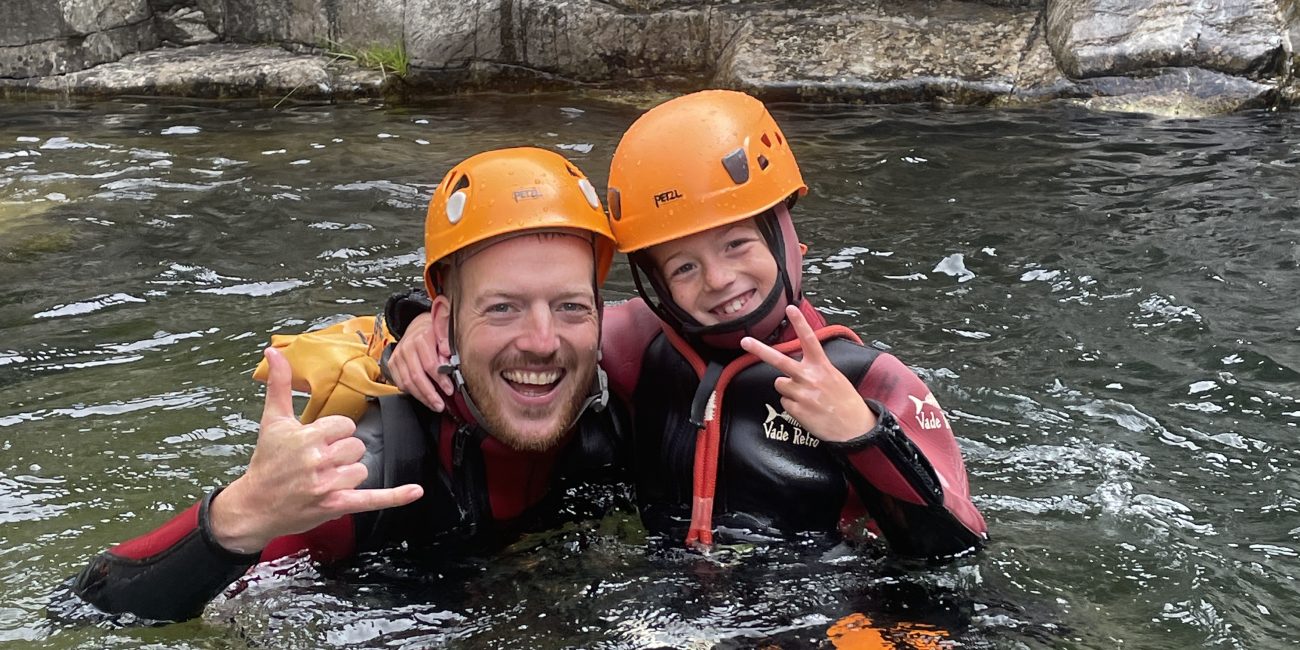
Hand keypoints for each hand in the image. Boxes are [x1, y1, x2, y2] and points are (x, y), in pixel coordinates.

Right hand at [210, 347, 423, 552]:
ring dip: (347, 473)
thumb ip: (280, 384)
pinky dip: (395, 496)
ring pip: (361, 469)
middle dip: (342, 453)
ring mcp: (327, 485)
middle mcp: (318, 461)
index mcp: (307, 437)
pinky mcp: (335, 504)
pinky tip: (415, 491)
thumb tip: (275, 351)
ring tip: (324, 478)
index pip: (345, 425)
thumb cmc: (266, 462)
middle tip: (319, 461)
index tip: (319, 440)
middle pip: (356, 447)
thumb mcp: (273, 421)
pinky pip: (371, 498)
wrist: (254, 506)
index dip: (335, 432)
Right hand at [387, 312, 453, 411]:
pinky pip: (400, 383)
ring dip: (422, 397)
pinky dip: (412, 393)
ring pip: (407, 382)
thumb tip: (448, 363)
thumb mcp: (445, 336)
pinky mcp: (392, 364)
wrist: (418, 327)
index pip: (430, 364)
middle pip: (416, 376)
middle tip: (441, 405)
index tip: (450, 390)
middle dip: (430, 394)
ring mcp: (398, 356)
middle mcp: (407, 347)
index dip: (440, 379)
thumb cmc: (434, 334)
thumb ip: (447, 348)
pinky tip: (423, 398)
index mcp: (421, 338)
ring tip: (434, 405)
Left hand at [739, 305, 875, 442]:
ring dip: (789, 389)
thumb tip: (795, 370)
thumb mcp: (835, 377)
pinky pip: (784, 402)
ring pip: (780, 384)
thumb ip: (815, 369)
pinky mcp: (796, 410)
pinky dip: (792, 405)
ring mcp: (801, 394)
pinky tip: (808, 409)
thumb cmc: (845, 401)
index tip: (790, 308)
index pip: (809, 340)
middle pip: (780, 361)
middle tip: (744, 341)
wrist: (854, 427)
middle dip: (760, 350)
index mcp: (822, 366)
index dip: (799, 323)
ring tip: (807, 397)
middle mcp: (810, 377)